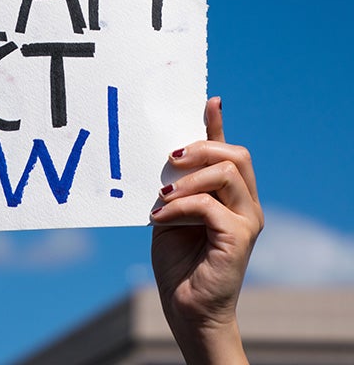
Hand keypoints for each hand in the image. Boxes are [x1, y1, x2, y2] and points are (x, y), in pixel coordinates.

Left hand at [150, 97, 263, 364]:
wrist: (184, 306)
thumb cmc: (176, 261)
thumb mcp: (169, 212)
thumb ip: (173, 186)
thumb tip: (165, 156)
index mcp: (229, 195)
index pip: (228, 151)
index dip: (217, 124)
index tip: (208, 99)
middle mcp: (245, 204)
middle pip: (235, 155)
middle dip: (201, 147)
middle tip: (169, 158)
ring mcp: (246, 220)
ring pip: (227, 173)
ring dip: (188, 179)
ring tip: (162, 197)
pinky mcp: (239, 237)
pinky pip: (209, 205)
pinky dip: (180, 206)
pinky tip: (160, 218)